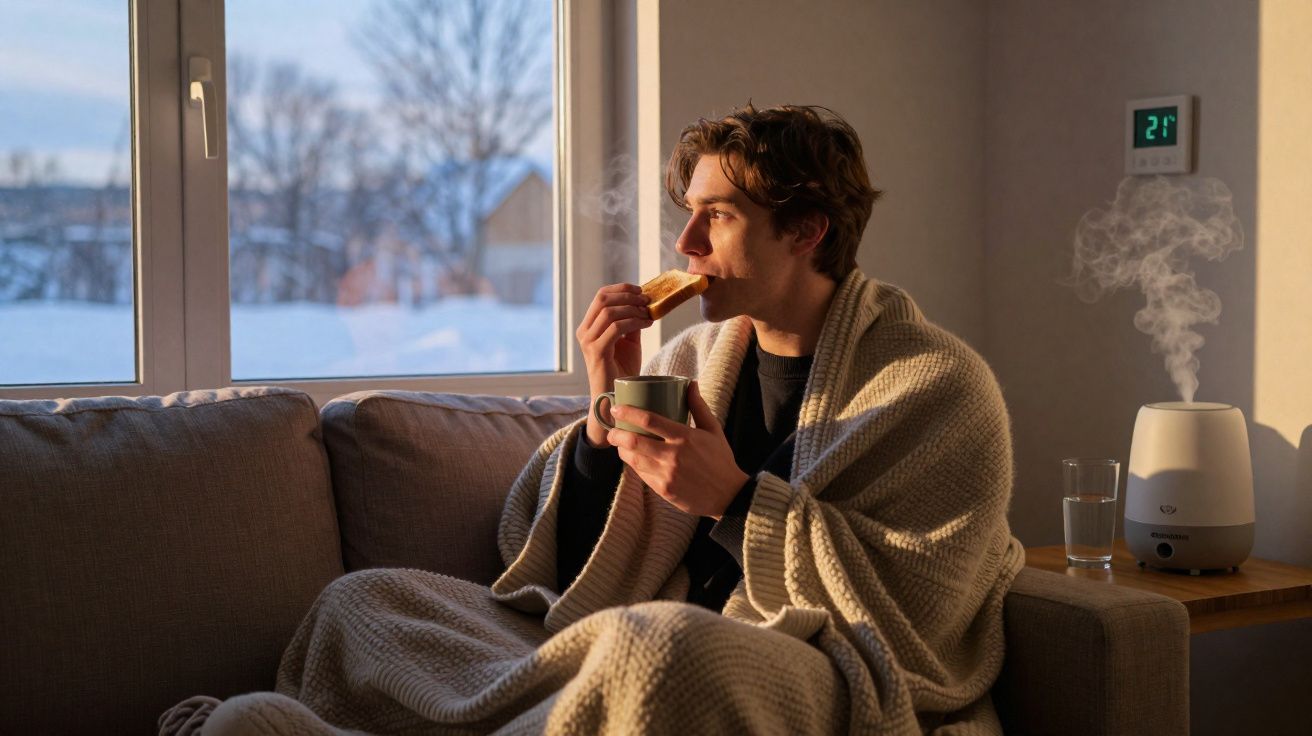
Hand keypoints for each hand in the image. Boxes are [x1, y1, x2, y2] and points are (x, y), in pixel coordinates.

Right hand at [576, 283, 652, 446]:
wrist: (616, 397)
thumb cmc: (622, 371)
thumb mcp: (629, 341)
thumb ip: (632, 321)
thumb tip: (644, 302)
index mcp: (589, 326)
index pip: (601, 296)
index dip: (621, 288)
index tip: (641, 290)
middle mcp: (584, 332)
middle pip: (603, 299)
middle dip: (627, 295)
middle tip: (647, 300)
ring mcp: (588, 342)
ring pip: (610, 312)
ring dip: (633, 309)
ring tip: (649, 313)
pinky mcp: (597, 352)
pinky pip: (616, 328)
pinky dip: (634, 322)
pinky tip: (647, 324)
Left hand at [607, 381, 748, 518]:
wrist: (728, 495)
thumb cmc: (720, 459)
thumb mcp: (713, 430)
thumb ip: (699, 406)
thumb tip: (690, 383)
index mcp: (685, 437)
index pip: (649, 420)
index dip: (628, 412)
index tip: (617, 408)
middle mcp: (673, 455)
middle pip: (634, 441)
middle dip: (616, 434)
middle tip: (612, 429)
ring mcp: (666, 474)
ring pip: (633, 459)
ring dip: (621, 449)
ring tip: (619, 443)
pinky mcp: (663, 489)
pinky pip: (640, 474)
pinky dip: (632, 464)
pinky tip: (631, 457)